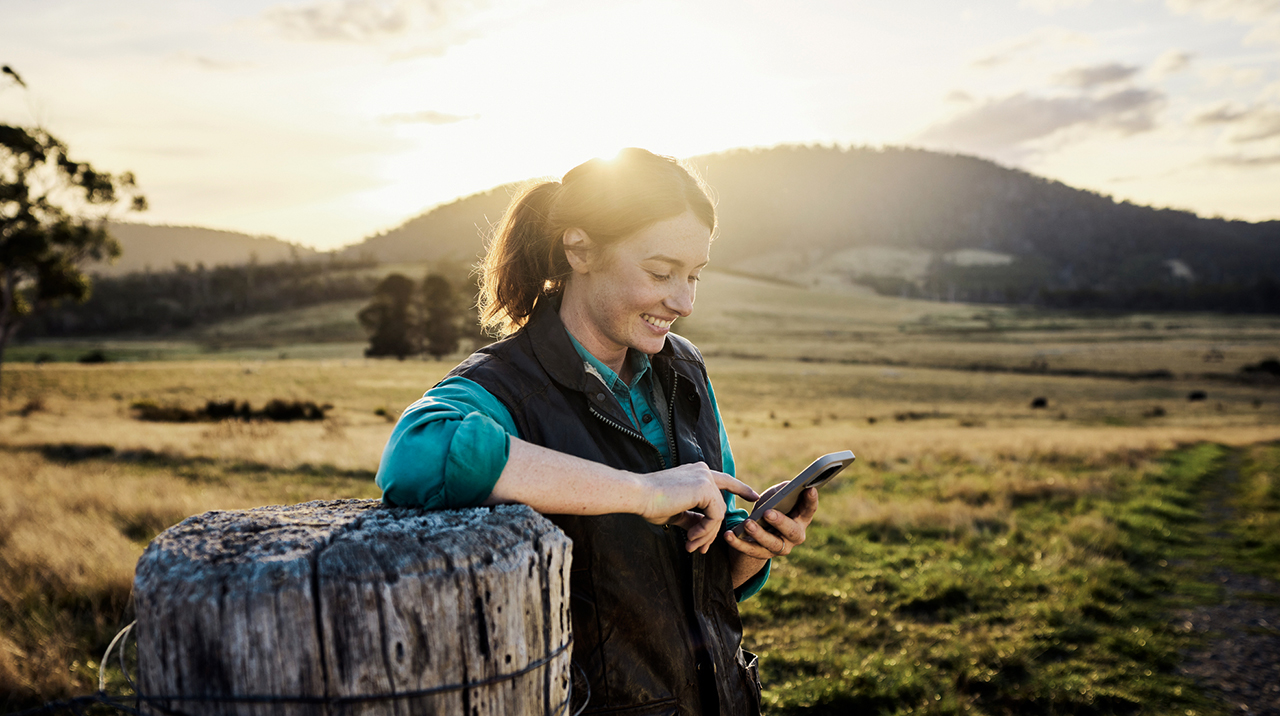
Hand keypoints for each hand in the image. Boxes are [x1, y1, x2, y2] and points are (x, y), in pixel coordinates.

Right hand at [639, 462, 759, 553]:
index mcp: (696, 473)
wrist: (638, 495)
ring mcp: (706, 478)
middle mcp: (704, 472)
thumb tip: (702, 530)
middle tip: (700, 549)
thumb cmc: (651, 502)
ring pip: (719, 514)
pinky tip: (691, 537)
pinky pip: (715, 517)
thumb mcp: (676, 512)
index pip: (724, 480)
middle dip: (713, 531)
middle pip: (720, 505)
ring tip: (690, 545)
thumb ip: (693, 518)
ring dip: (706, 534)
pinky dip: (705, 531)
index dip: (740, 489)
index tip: (754, 497)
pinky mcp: (705, 489)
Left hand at [723, 485, 817, 558]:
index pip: (809, 510)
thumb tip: (787, 486)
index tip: (809, 489)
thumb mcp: (774, 497)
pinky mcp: (763, 555)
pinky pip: (750, 551)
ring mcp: (780, 548)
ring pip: (772, 544)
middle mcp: (795, 536)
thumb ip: (781, 491)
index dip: (811, 500)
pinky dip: (738, 543)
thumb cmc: (770, 508)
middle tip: (767, 512)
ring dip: (759, 534)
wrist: (757, 533)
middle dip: (780, 521)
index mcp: (801, 519)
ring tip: (747, 523)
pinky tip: (728, 535)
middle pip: (792, 531)